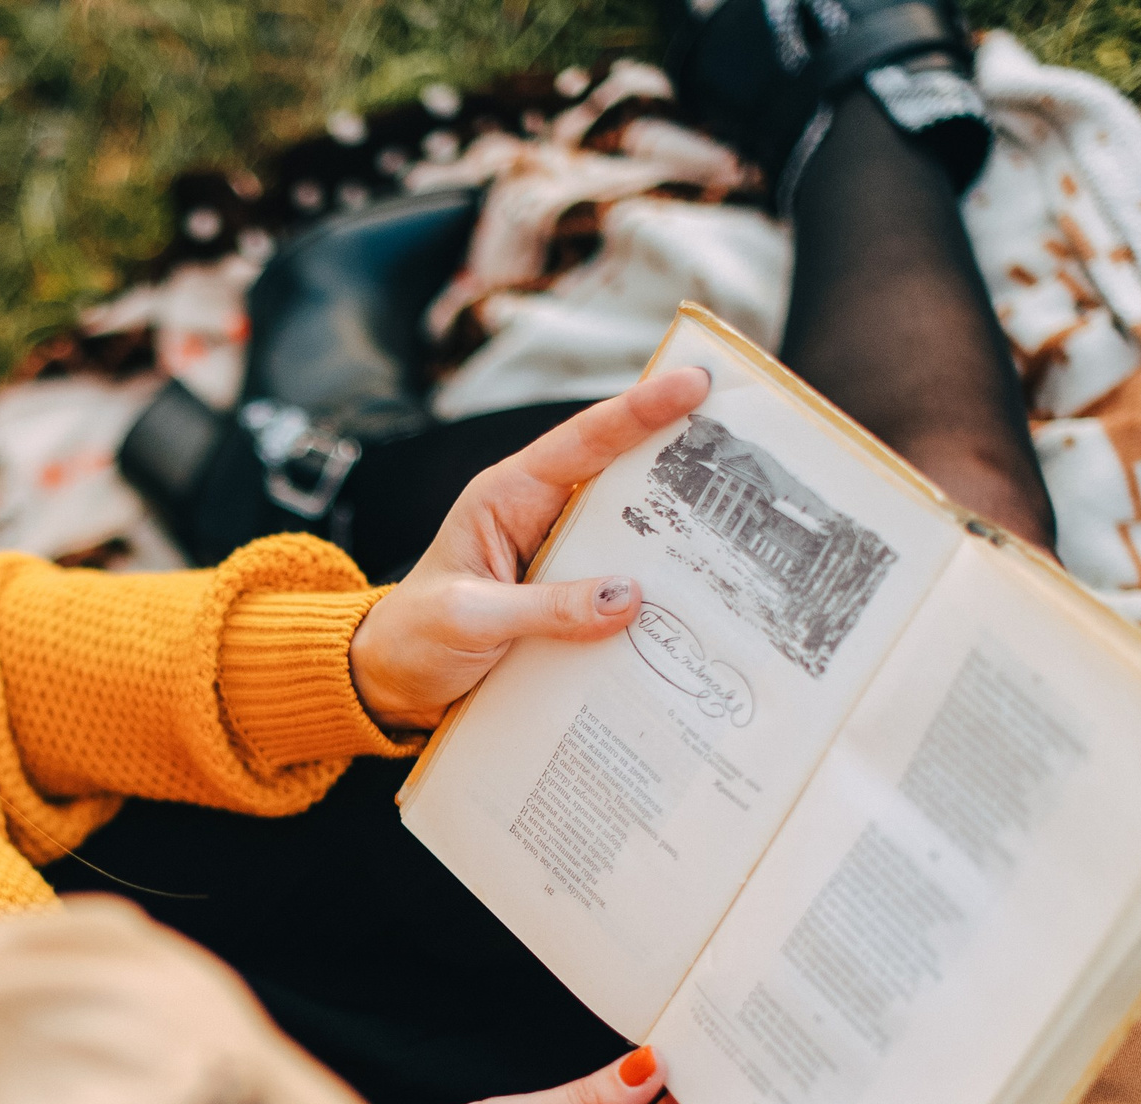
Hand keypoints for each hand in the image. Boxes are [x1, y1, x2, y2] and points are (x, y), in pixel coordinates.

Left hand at [346, 367, 710, 730]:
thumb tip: (628, 596)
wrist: (391, 685)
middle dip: (679, 460)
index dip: (640, 411)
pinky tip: (697, 603)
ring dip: (675, 536)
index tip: (694, 382)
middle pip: (620, 478)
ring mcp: (556, 559)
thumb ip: (544, 609)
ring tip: (746, 526)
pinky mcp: (567, 601)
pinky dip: (653, 593)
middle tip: (749, 443)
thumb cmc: (415, 638)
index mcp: (505, 498)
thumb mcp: (470, 621)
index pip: (581, 443)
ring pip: (628, 535)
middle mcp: (537, 518)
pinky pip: (619, 589)